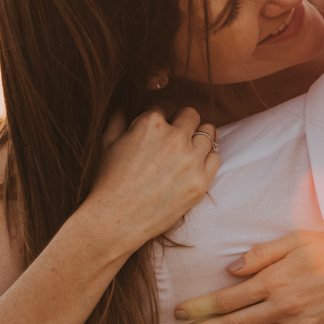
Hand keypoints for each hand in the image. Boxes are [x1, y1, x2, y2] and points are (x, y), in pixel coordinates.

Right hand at [80, 107, 220, 252]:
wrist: (116, 220)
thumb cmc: (107, 182)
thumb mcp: (106, 143)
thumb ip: (119, 118)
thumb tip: (126, 103)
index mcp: (151, 124)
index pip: (164, 108)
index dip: (158, 121)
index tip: (155, 134)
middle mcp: (175, 138)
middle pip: (192, 115)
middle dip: (183, 123)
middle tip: (174, 139)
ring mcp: (191, 160)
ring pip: (209, 132)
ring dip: (198, 138)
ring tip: (186, 151)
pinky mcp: (201, 182)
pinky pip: (216, 157)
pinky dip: (207, 159)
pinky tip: (194, 166)